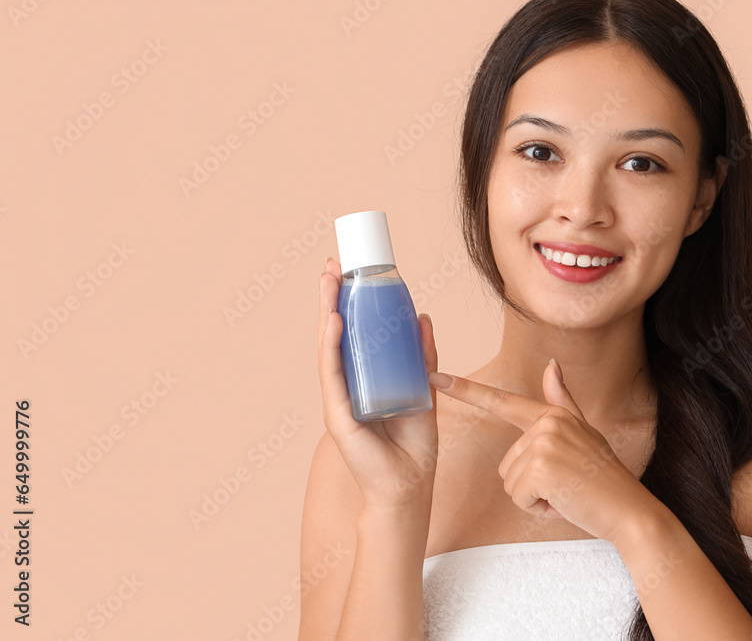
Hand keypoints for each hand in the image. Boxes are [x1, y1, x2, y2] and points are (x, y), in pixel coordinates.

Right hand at [318, 257, 439, 510]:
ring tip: (329, 282)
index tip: (349, 272)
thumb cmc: (413, 443)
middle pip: (335, 335)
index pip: (352, 334)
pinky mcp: (339, 416)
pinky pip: (333, 375)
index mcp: (363, 380)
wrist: (410, 486)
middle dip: (333, 299)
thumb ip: (422, 355)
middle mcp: (346, 387)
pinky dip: (332, 347)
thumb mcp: (424, 388)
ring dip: (328, 313)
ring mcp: (339, 400)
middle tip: (333, 265)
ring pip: (329, 349)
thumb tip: (423, 316)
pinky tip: (334, 322)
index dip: (348, 303)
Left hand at [428, 359, 647, 542]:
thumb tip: (552, 364)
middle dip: (531, 485)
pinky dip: (538, 508)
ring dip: (535, 497)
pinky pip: (518, 497)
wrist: (628, 510)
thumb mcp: (584, 433)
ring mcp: (544, 443)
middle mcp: (547, 423)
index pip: (502, 402)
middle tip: (565, 485)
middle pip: (507, 464)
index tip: (437, 377)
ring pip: (511, 483)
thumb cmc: (604, 478)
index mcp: (552, 415)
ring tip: (566, 492)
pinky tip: (563, 502)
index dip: (467, 391)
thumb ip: (562, 401)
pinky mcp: (541, 468)